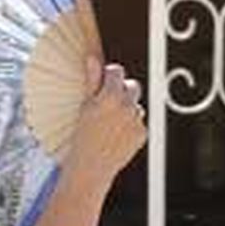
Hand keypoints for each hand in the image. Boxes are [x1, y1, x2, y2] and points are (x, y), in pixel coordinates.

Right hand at [71, 58, 146, 184]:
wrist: (91, 168)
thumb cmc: (81, 135)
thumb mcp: (84, 106)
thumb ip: (92, 80)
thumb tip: (92, 57)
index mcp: (110, 96)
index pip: (117, 71)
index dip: (109, 75)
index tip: (103, 81)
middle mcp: (127, 106)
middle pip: (132, 86)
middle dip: (122, 90)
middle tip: (108, 102)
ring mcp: (137, 121)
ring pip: (136, 106)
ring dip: (127, 110)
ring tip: (109, 125)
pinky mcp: (142, 133)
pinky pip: (138, 122)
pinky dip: (130, 126)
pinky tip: (116, 136)